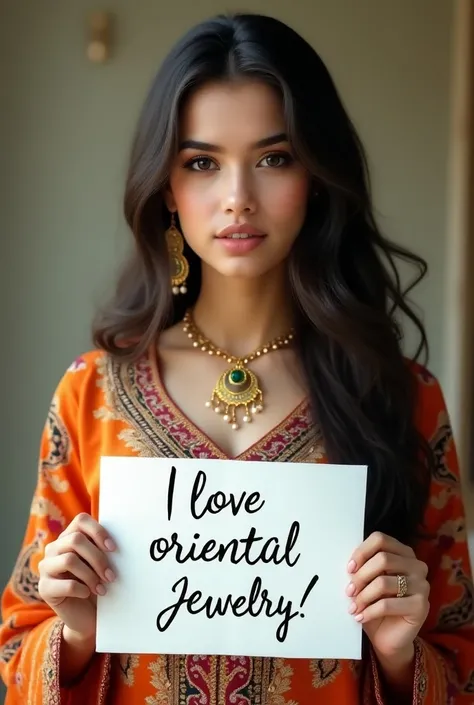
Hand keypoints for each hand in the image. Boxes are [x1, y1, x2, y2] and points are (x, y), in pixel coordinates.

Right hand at [38, 513, 115, 640]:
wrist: (86, 615)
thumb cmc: (97, 584)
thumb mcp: (101, 564)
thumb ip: (104, 549)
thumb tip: (123, 539)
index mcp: (69, 537)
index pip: (80, 520)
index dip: (98, 531)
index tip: (113, 548)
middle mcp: (54, 548)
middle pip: (75, 540)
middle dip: (98, 558)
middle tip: (111, 575)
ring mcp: (46, 567)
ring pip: (69, 560)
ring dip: (91, 575)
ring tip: (102, 588)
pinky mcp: (44, 588)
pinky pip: (65, 584)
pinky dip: (81, 589)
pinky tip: (87, 594)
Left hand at [346, 531, 429, 660]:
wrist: (388, 637)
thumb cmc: (376, 604)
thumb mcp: (368, 581)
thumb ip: (363, 567)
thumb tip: (349, 563)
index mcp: (403, 553)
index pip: (380, 539)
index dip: (362, 552)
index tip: (349, 568)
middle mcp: (417, 566)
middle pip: (382, 559)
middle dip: (361, 576)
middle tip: (349, 591)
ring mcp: (422, 585)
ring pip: (383, 582)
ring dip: (363, 596)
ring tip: (353, 606)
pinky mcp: (421, 606)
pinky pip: (387, 604)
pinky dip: (369, 611)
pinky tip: (360, 616)